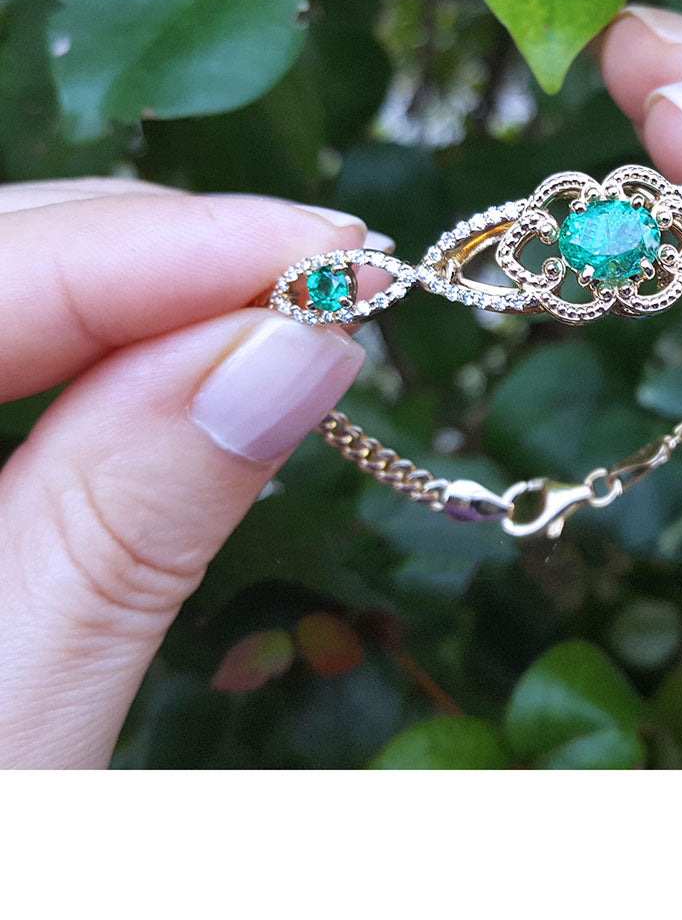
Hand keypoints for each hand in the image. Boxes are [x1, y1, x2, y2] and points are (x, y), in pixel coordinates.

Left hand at [0, 181, 373, 766]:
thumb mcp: (12, 738)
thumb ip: (126, 526)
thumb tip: (297, 348)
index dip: (165, 249)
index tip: (341, 261)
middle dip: (160, 252)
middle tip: (331, 284)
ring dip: (135, 286)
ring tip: (276, 313)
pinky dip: (94, 344)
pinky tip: (178, 362)